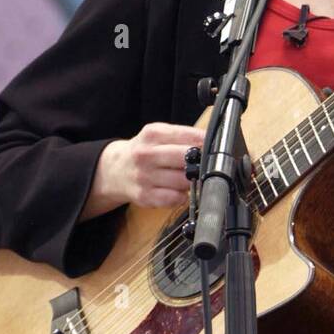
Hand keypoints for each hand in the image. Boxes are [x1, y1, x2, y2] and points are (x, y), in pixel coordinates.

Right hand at [79, 122, 205, 220]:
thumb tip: (213, 141)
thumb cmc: (144, 150)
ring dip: (192, 181)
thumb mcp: (160, 134)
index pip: (189, 136)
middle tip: (205, 165)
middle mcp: (147, 154)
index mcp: (154, 134)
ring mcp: (144, 176)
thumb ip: (184, 136)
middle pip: (186, 159)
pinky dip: (181, 196)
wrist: (116, 169)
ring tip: (190, 177)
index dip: (207, 143)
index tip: (217, 148)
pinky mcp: (144, 196)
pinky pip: (173, 199)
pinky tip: (179, 190)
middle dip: (200, 163)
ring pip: (183, 181)